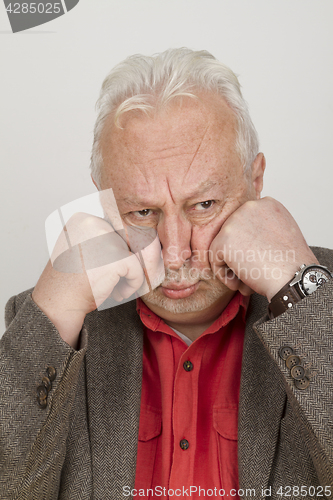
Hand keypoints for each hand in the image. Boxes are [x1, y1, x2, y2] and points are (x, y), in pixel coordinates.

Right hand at [32, 213, 161, 347]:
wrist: (57, 304)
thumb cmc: (69, 282)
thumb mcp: (84, 250)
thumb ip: (104, 241)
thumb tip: (140, 240)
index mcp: (82, 219)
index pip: (114, 232)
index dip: (113, 255)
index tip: (100, 272)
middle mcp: (93, 223)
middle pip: (126, 241)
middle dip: (123, 264)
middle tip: (111, 282)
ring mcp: (105, 239)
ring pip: (133, 255)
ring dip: (128, 274)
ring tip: (113, 288)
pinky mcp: (117, 257)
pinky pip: (137, 270)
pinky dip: (132, 284)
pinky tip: (117, 293)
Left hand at [209, 197, 318, 300]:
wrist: (294, 277)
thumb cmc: (291, 264)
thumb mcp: (282, 233)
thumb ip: (263, 227)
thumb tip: (244, 237)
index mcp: (265, 203)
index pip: (244, 224)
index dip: (249, 246)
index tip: (260, 260)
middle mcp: (249, 207)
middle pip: (231, 234)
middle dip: (238, 255)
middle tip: (252, 271)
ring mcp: (234, 222)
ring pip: (221, 246)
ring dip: (231, 266)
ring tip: (247, 279)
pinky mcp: (224, 239)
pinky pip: (215, 260)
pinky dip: (224, 275)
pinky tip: (241, 282)